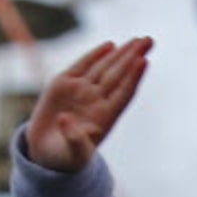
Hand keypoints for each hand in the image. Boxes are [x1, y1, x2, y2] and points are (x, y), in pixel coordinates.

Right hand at [26, 38, 152, 172]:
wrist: (47, 153)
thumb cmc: (66, 157)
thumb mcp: (73, 153)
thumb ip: (73, 138)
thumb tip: (66, 119)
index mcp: (104, 117)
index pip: (123, 93)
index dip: (133, 78)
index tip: (144, 61)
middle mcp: (96, 101)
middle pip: (118, 75)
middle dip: (133, 57)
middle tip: (149, 40)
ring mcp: (81, 91)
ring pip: (104, 67)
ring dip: (121, 53)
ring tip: (139, 39)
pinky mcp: (64, 84)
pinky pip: (83, 65)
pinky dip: (95, 55)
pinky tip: (110, 45)